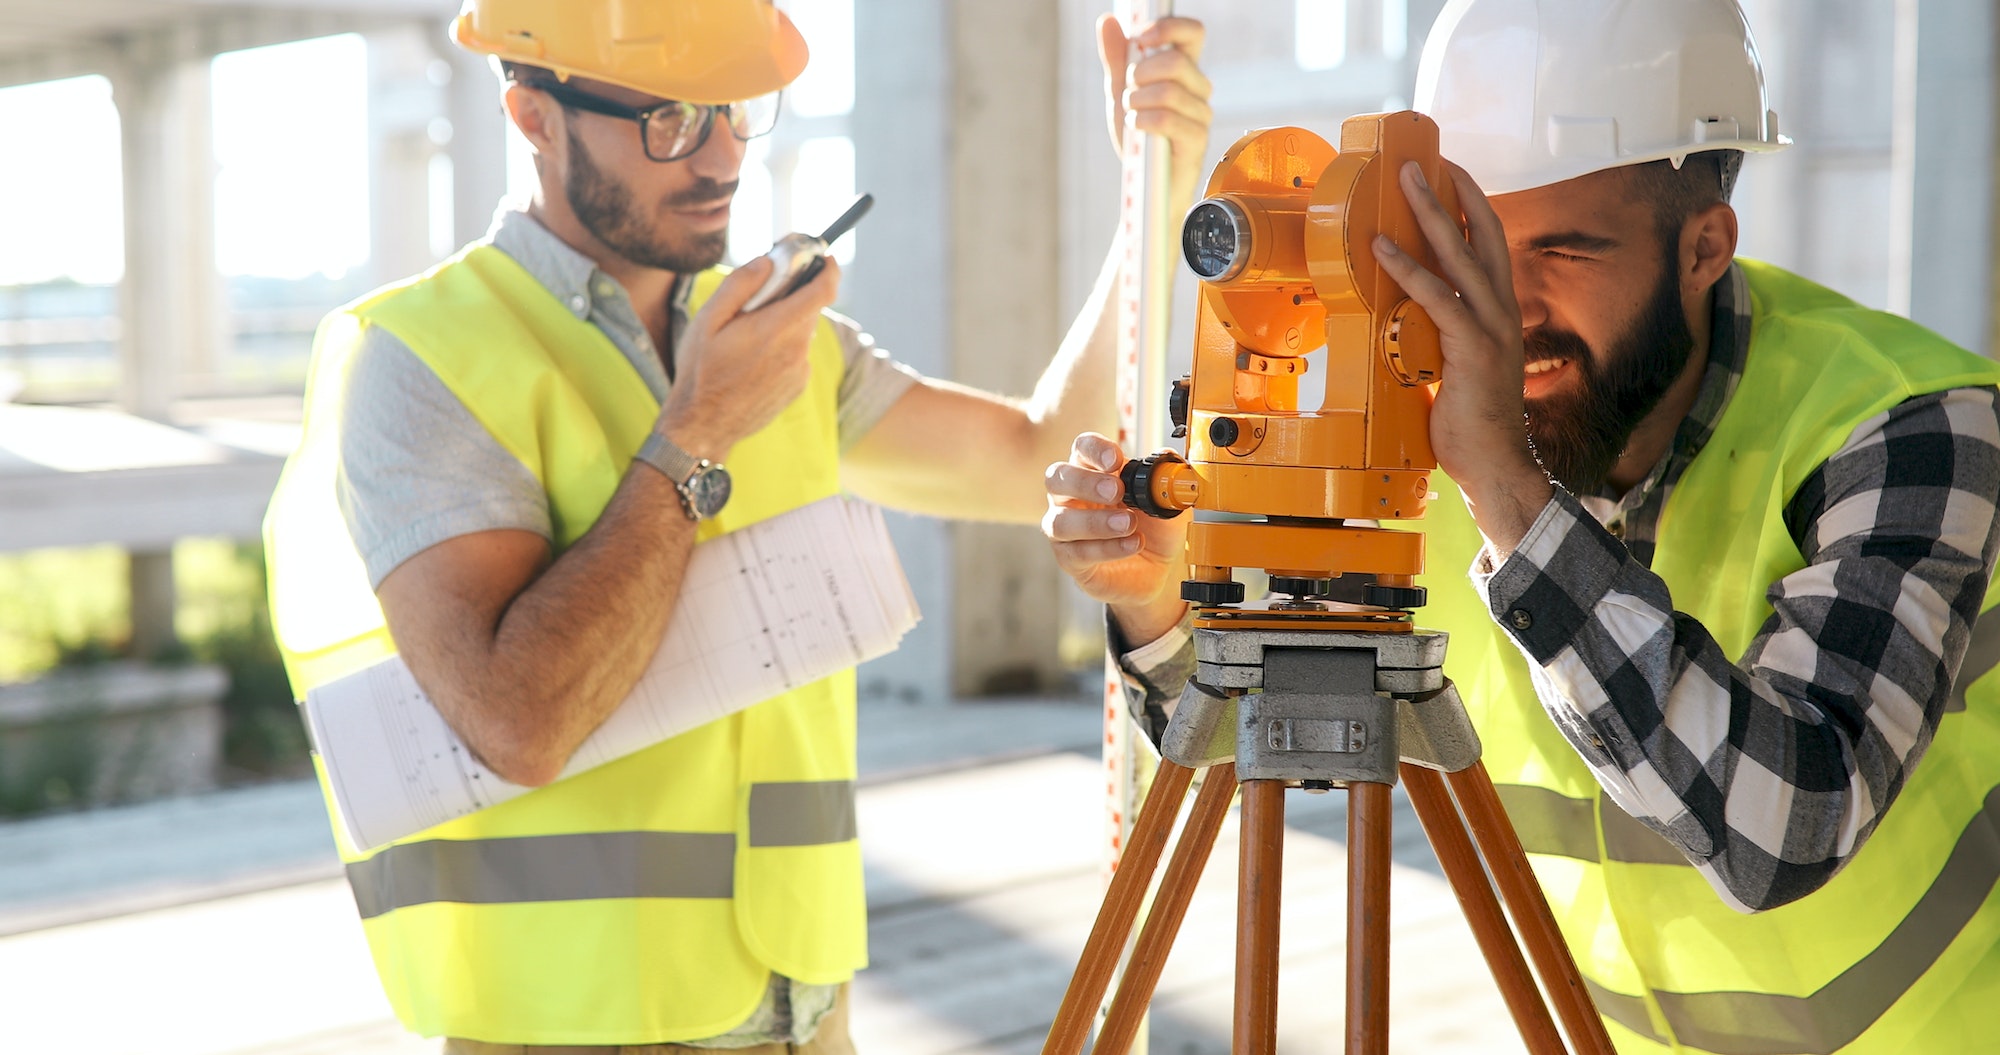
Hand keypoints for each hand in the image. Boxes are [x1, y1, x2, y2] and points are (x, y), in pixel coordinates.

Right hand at [658, 254, 841, 459]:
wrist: (704, 426)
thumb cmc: (701, 371)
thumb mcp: (707, 320)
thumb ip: (740, 285)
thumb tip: (768, 261)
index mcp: (775, 328)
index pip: (823, 290)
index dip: (830, 269)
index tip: (826, 258)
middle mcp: (796, 349)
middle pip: (810, 308)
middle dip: (793, 295)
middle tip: (762, 297)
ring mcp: (799, 370)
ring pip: (802, 331)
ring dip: (784, 323)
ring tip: (749, 335)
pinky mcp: (798, 385)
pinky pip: (797, 353)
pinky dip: (782, 347)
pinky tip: (754, 360)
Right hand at [1043, 432, 1189, 643]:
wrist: (1159, 567)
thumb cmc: (1154, 527)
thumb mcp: (1168, 498)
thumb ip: (1167, 477)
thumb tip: (1168, 456)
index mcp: (1093, 471)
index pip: (1082, 448)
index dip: (1094, 450)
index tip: (1116, 460)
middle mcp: (1071, 496)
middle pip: (1057, 478)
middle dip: (1086, 482)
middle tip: (1117, 491)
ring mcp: (1065, 528)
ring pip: (1060, 521)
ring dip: (1096, 522)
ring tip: (1129, 524)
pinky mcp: (1070, 559)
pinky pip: (1078, 553)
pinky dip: (1107, 548)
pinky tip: (1132, 545)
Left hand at [1096, 15, 1212, 210]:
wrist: (1143, 185)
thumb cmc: (1139, 138)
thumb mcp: (1120, 92)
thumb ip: (1116, 57)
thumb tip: (1109, 21)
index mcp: (1185, 70)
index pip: (1192, 33)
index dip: (1169, 27)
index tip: (1141, 37)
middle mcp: (1199, 88)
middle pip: (1176, 61)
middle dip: (1140, 74)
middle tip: (1128, 93)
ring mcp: (1201, 114)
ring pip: (1168, 91)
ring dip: (1137, 102)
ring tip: (1131, 116)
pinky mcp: (1197, 140)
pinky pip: (1166, 119)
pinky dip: (1142, 122)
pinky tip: (1137, 130)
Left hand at [1371, 160, 1551, 556]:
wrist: (1496, 466)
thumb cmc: (1473, 426)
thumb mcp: (1456, 369)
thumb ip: (1441, 339)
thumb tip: (1409, 324)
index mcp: (1499, 314)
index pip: (1488, 246)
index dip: (1471, 208)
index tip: (1449, 176)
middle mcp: (1501, 311)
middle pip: (1481, 234)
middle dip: (1453, 191)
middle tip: (1423, 160)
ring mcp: (1490, 327)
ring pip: (1460, 254)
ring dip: (1430, 212)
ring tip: (1405, 179)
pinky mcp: (1472, 347)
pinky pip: (1436, 296)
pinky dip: (1408, 267)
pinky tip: (1382, 246)